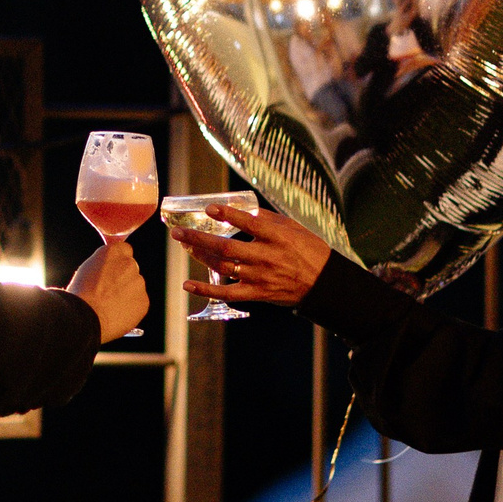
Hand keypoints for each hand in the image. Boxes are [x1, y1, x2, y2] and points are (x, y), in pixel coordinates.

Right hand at [65, 238, 146, 341]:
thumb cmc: (81, 296)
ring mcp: (138, 282)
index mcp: (112, 253)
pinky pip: (139, 302)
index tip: (113, 269)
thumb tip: (106, 271)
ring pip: (135, 286)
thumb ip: (102, 266)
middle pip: (131, 268)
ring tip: (111, 305)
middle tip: (110, 291)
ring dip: (128, 293)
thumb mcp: (86, 270)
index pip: (124, 249)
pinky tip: (117, 313)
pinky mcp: (144, 300)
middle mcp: (128, 264)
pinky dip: (131, 308)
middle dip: (123, 278)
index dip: (118, 261)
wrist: (87, 317)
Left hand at [171, 200, 331, 308]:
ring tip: (186, 246)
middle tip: (178, 232)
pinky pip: (227, 294)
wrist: (324, 283)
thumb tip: (241, 207)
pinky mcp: (257, 293)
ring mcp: (260, 277)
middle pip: (226, 247)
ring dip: (201, 256)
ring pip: (223, 267)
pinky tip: (188, 284)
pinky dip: (206, 290)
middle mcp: (266, 257)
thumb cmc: (308, 250)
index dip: (228, 215)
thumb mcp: (293, 227)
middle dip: (198, 238)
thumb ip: (266, 218)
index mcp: (277, 237)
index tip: (209, 208)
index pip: (249, 223)